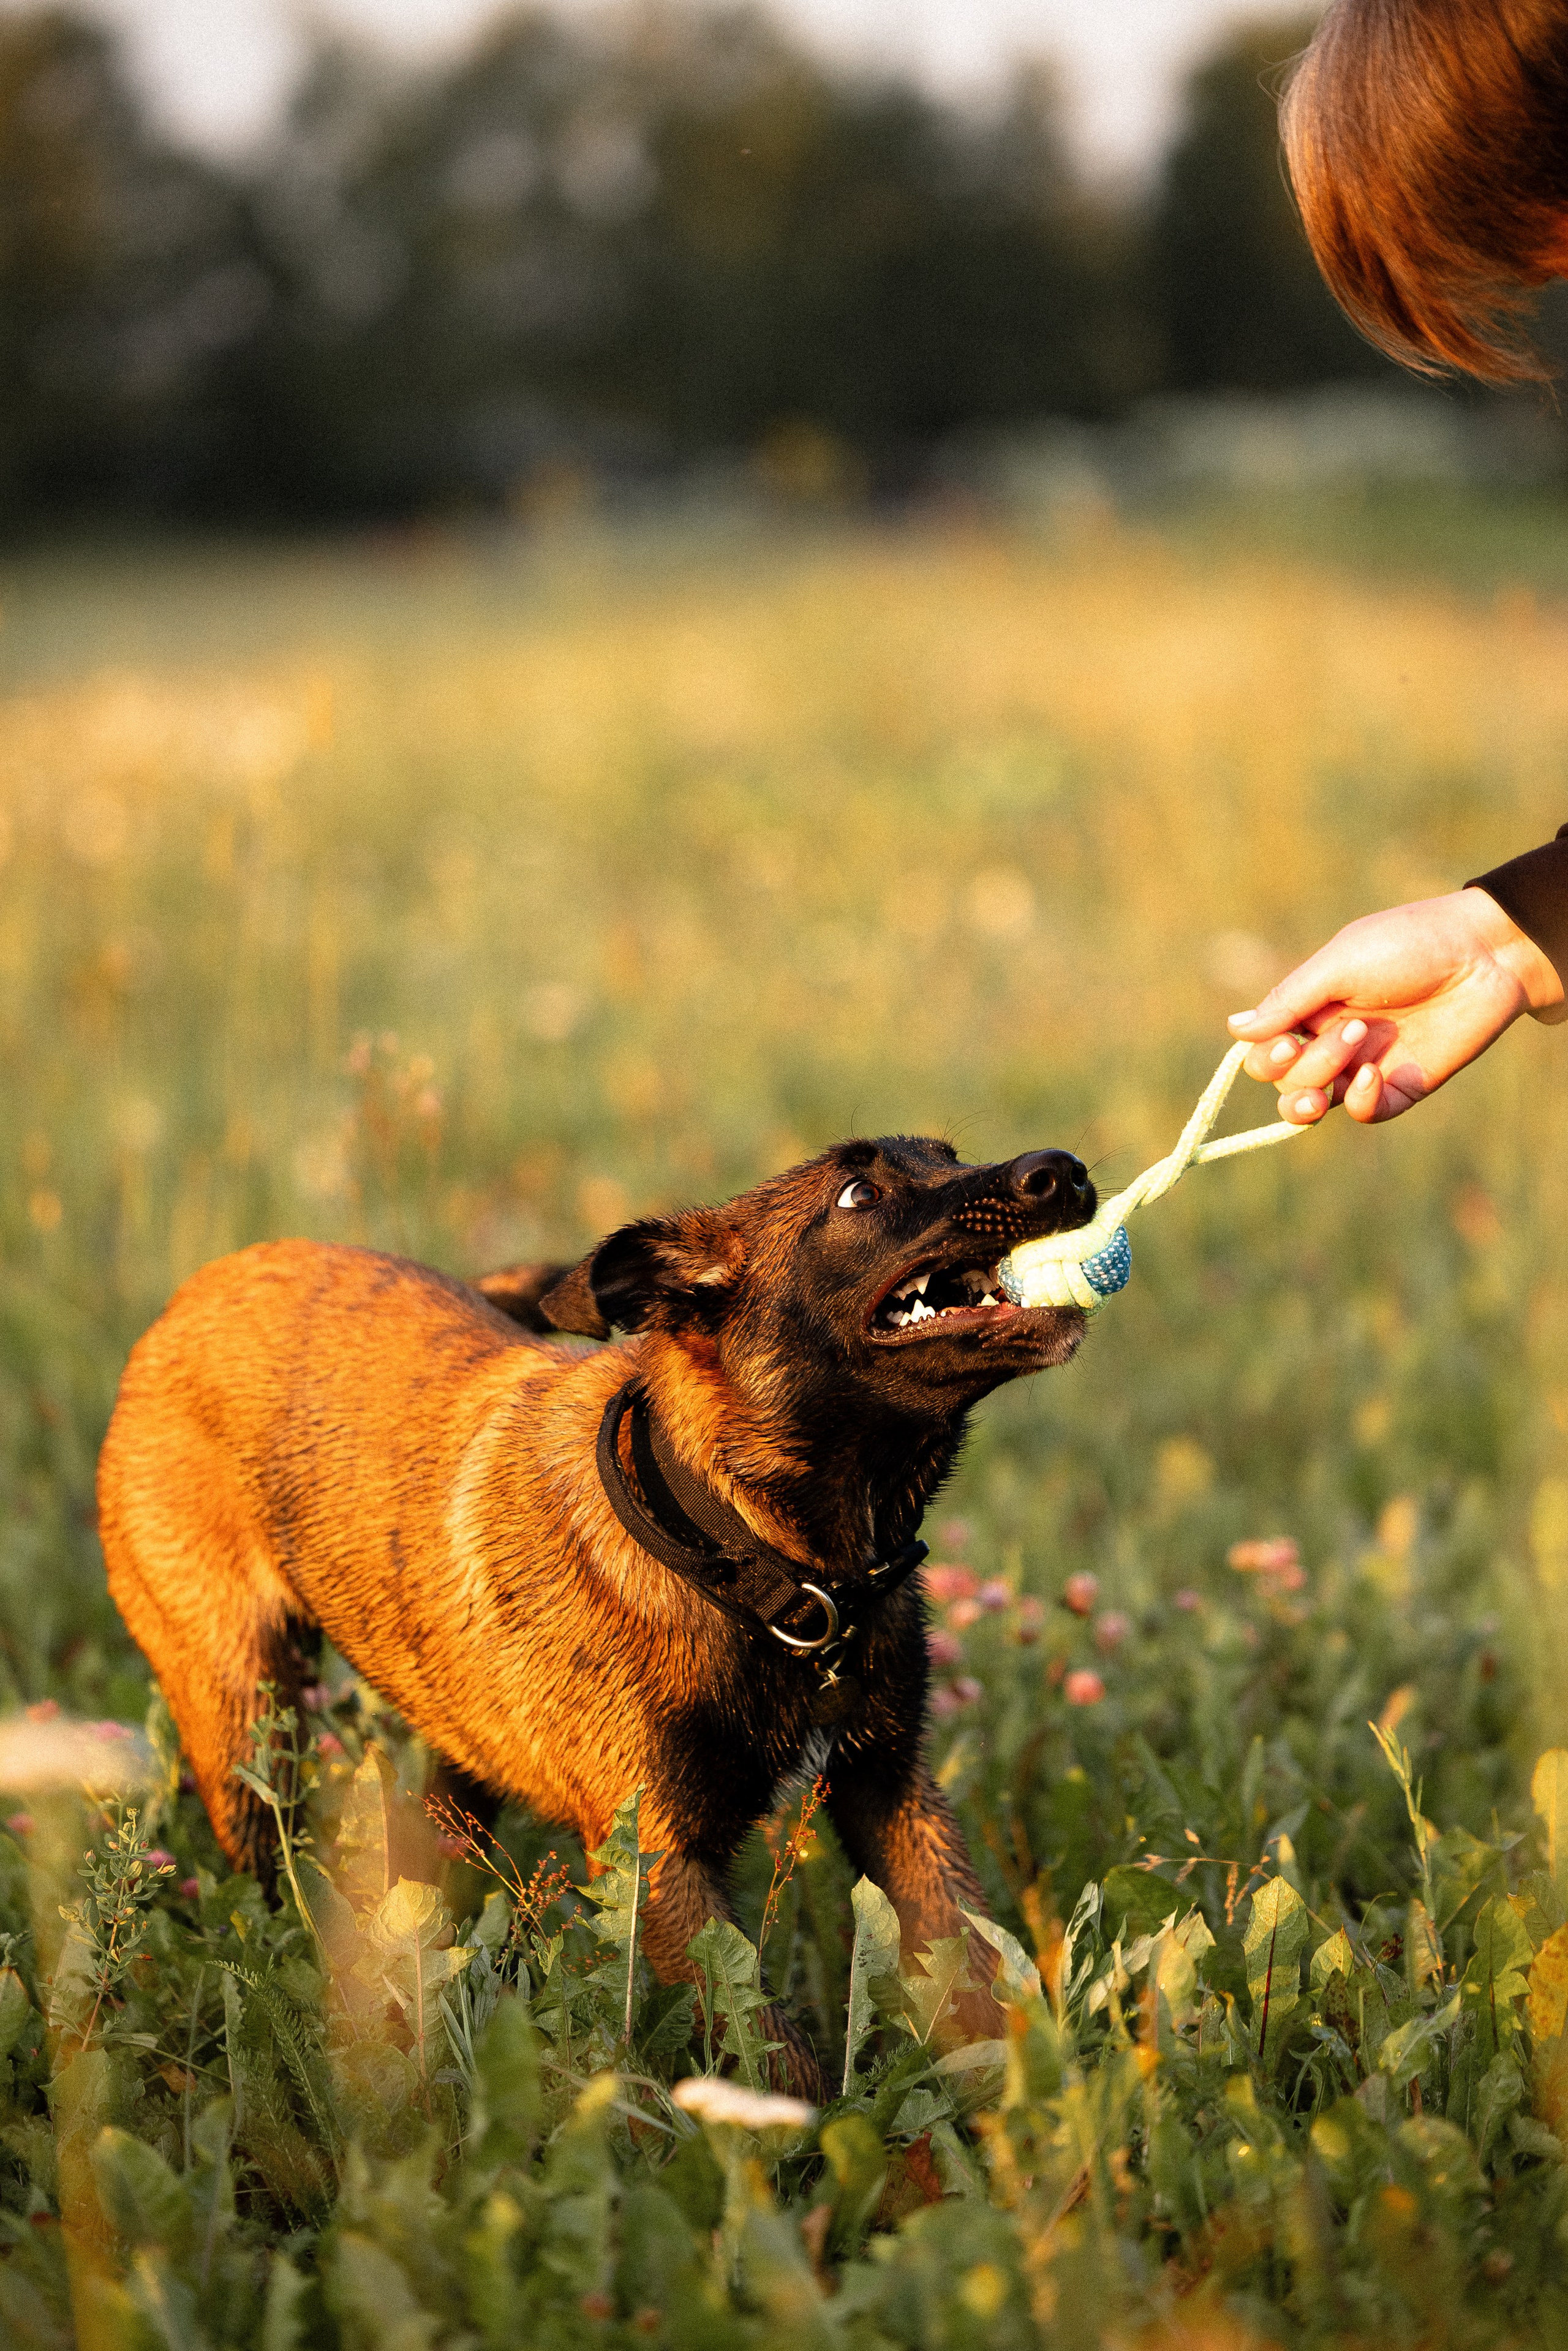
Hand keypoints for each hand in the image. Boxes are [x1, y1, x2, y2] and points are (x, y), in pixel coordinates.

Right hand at [1226, 889, 1566, 1123]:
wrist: (1484, 954)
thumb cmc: (1409, 944)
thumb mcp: (1340, 962)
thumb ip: (1288, 1000)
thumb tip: (1235, 1030)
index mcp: (1310, 1008)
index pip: (1263, 1050)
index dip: (1265, 1055)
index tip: (1287, 1038)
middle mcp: (1330, 1040)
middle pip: (1283, 1080)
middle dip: (1298, 1067)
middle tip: (1343, 1033)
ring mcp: (1363, 1065)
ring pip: (1313, 1102)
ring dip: (1318, 1085)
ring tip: (1352, 1055)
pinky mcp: (1400, 1086)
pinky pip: (1362, 1112)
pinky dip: (1358, 1101)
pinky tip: (1374, 1074)